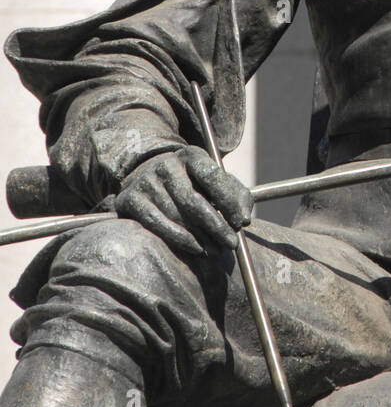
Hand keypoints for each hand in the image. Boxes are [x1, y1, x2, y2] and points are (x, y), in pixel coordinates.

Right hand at [115, 146, 251, 256]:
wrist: (148, 178)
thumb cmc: (192, 185)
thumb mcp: (214, 183)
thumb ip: (236, 196)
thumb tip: (244, 219)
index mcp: (191, 156)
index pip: (212, 176)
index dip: (228, 201)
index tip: (241, 223)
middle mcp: (167, 165)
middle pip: (193, 200)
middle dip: (216, 226)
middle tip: (231, 243)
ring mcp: (146, 181)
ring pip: (176, 215)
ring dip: (200, 237)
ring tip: (216, 250)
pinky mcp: (131, 198)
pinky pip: (157, 224)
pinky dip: (179, 239)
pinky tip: (196, 248)